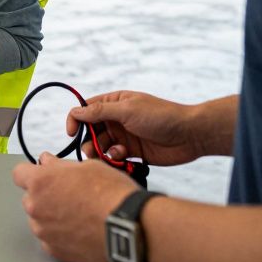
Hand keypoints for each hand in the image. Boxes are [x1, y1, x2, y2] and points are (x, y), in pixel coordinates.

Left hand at [12, 153, 137, 261]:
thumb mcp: (89, 167)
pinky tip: (80, 229)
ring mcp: (43, 231)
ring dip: (52, 216)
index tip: (42, 174)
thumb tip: (48, 161)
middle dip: (46, 195)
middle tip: (71, 195)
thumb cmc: (113, 196)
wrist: (130, 228)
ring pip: (40, 219)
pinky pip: (50, 239)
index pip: (19, 173)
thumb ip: (60, 165)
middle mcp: (36, 207)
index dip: (32, 172)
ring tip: (80, 214)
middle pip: (31, 198)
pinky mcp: (54, 250)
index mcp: (40, 182)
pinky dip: (61, 235)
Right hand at [68, 91, 203, 165]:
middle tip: (92, 150)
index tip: (71, 133)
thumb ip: (100, 112)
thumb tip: (75, 112)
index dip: (75, 120)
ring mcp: (124, 136)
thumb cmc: (161, 116)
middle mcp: (116, 119)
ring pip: (100, 146)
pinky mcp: (132, 152)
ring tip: (109, 155)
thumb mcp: (127, 110)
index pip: (85, 110)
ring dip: (100, 152)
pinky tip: (123, 157)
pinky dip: (113, 159)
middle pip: (90, 131)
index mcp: (114, 103)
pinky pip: (113, 157)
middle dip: (88, 141)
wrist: (190, 135)